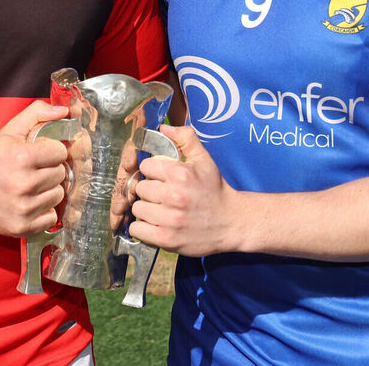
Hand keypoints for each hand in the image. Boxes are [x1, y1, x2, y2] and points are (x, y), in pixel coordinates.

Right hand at [0, 101, 69, 237]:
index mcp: (21, 157)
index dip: (52, 151)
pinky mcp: (20, 227)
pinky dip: (44, 211)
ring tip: (31, 186)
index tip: (40, 153)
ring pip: (58, 196)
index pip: (60, 152)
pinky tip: (29, 202)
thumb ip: (38, 113)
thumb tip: (66, 111)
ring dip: (48, 190)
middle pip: (60, 174)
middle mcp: (22, 184)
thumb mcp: (11, 130)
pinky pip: (51, 218)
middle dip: (51, 170)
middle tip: (33, 170)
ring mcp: (21, 208)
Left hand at [128, 124, 239, 256]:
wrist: (231, 222)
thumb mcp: (204, 159)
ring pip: (137, 209)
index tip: (160, 177)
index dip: (152, 170)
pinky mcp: (167, 239)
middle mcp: (173, 196)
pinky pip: (138, 230)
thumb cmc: (215, 190)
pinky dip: (143, 228)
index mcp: (180, 174)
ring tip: (159, 210)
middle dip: (149, 190)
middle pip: (140, 188)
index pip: (145, 166)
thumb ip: (185, 138)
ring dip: (145, 209)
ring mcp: (170, 219)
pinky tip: (156, 224)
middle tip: (161, 194)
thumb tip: (163, 128)